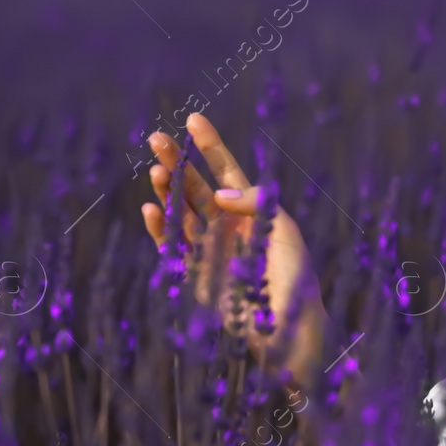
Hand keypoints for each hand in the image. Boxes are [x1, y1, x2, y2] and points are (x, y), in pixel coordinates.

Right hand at [139, 113, 326, 381]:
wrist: (287, 326)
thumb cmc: (295, 276)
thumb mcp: (284, 230)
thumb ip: (256, 204)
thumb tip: (219, 193)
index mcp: (251, 210)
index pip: (225, 170)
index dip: (210, 145)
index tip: (193, 119)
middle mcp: (225, 224)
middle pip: (195, 186)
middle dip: (178, 161)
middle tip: (157, 138)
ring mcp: (207, 247)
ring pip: (179, 211)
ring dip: (166, 191)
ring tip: (156, 170)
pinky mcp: (192, 273)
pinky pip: (170, 246)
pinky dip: (159, 228)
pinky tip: (151, 208)